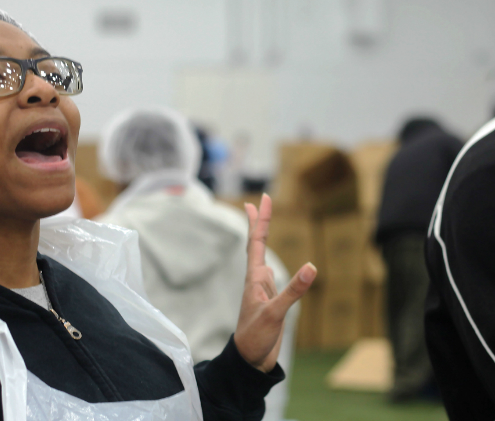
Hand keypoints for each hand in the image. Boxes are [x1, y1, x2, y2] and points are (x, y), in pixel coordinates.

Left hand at [233, 194, 316, 372]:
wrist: (249, 360)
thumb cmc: (255, 336)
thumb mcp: (276, 313)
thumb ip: (294, 291)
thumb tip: (312, 267)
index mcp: (254, 278)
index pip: (256, 242)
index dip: (260, 220)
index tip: (260, 199)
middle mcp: (257, 280)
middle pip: (257, 244)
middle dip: (260, 222)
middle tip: (260, 200)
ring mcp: (263, 290)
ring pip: (263, 257)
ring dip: (263, 238)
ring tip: (261, 221)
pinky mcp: (271, 302)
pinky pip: (274, 276)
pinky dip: (274, 263)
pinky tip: (269, 265)